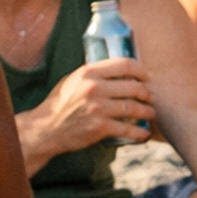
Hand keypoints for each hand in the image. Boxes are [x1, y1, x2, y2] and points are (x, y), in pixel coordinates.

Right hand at [23, 58, 156, 161]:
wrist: (45, 129)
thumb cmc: (60, 104)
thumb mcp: (73, 80)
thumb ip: (93, 74)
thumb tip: (117, 70)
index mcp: (88, 72)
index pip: (124, 64)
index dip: (141, 71)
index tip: (147, 77)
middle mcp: (94, 87)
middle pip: (133, 86)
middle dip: (146, 93)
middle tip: (151, 97)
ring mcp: (98, 108)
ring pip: (133, 107)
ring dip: (147, 111)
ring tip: (150, 114)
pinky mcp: (100, 127)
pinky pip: (127, 129)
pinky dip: (139, 133)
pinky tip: (144, 134)